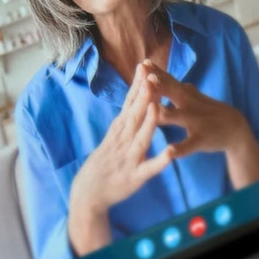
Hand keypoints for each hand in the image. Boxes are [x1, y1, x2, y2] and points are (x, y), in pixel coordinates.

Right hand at [68, 61, 173, 255]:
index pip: (129, 102)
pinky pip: (149, 169)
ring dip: (149, 122)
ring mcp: (128, 158)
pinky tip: (170, 154)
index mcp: (119, 129)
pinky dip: (159, 161)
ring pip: (141, 137)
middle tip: (152, 74)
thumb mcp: (113, 135)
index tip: (145, 65)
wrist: (88, 193)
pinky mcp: (135, 177)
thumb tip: (136, 95)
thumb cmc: (104, 161)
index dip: (137, 84)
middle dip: (144, 94)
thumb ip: (126, 117)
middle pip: (134, 113)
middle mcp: (122, 139)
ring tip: (157, 106)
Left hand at [147, 63, 258, 188]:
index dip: (155, 72)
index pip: (168, 80)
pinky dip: (180, 148)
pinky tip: (170, 151)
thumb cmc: (205, 110)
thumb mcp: (190, 95)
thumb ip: (172, 85)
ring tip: (155, 112)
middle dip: (159, 85)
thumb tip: (153, 71)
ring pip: (179, 117)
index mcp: (184, 94)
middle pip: (173, 92)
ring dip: (167, 114)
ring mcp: (196, 121)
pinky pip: (190, 144)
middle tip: (145, 77)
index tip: (142, 63)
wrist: (234, 127)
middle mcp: (189, 104)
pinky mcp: (202, 139)